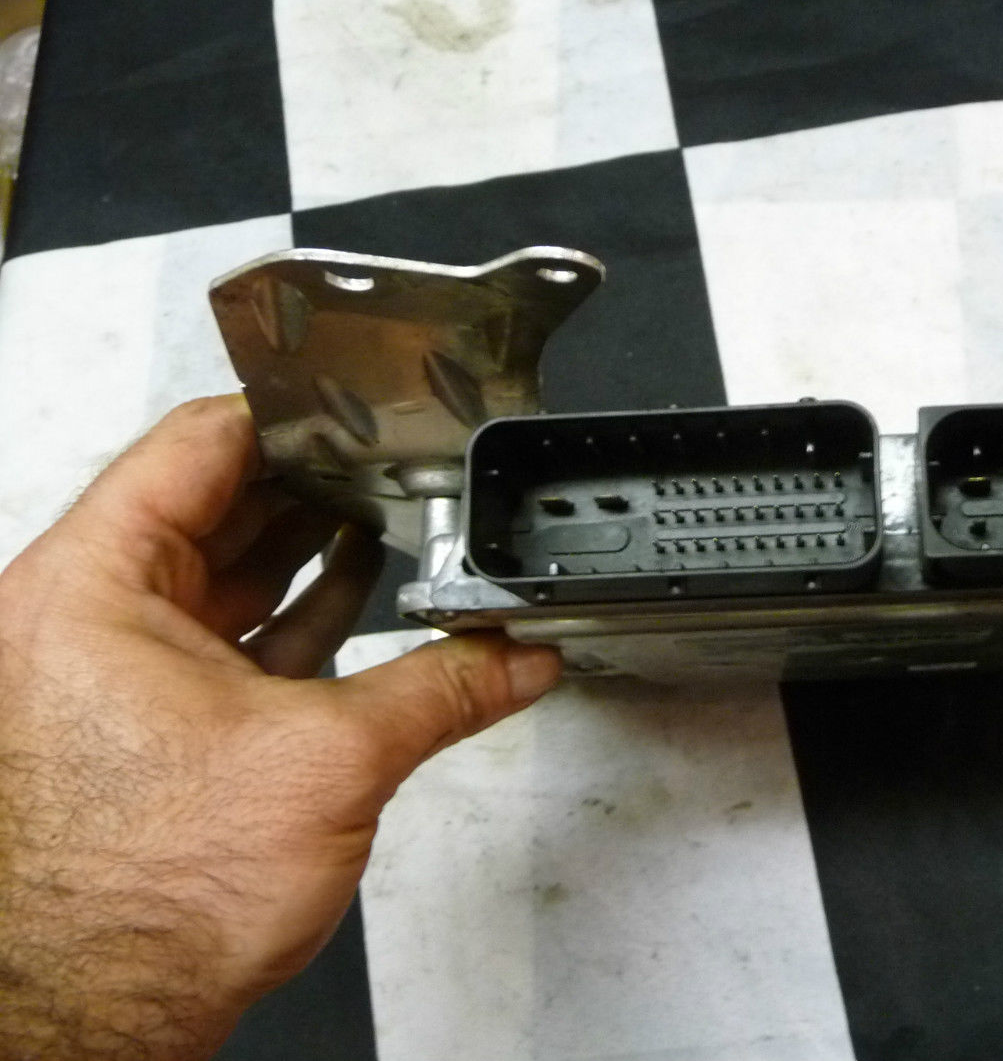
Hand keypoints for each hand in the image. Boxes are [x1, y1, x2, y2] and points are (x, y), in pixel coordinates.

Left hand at [0, 396, 560, 1059]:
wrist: (95, 1014)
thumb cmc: (137, 903)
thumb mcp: (328, 763)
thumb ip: (441, 690)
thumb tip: (514, 657)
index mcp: (89, 589)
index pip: (196, 447)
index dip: (292, 420)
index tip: (358, 411)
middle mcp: (79, 621)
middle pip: (211, 506)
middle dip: (313, 488)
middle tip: (392, 468)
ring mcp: (107, 675)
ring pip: (221, 575)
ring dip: (306, 554)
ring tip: (387, 528)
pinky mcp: (141, 726)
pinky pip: (225, 642)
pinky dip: (291, 622)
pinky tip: (357, 612)